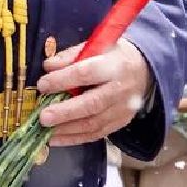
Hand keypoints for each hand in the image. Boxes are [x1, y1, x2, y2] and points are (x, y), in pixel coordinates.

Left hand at [36, 37, 152, 146]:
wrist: (143, 70)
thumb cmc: (111, 57)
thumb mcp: (94, 47)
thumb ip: (70, 56)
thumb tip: (48, 67)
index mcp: (114, 66)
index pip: (86, 73)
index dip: (63, 80)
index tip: (42, 85)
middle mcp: (120, 90)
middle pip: (92, 104)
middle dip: (65, 113)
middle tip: (43, 117)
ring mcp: (122, 110)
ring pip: (94, 124)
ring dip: (67, 130)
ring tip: (45, 131)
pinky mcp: (120, 123)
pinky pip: (97, 134)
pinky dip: (74, 138)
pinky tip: (56, 139)